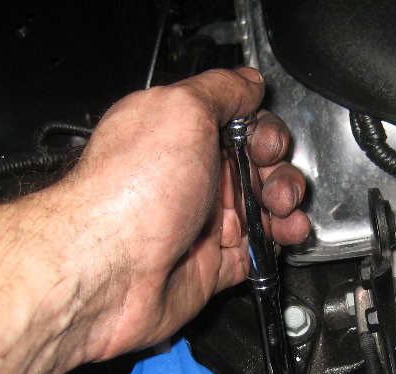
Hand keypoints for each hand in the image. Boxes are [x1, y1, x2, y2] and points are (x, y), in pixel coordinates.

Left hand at [52, 68, 308, 360]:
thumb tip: (247, 82)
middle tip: (271, 177)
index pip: (236, 123)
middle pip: (256, 165)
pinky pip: (259, 248)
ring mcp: (201, 220)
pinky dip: (280, 240)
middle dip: (278, 167)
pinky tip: (287, 232)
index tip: (264, 141)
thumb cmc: (128, 194)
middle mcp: (189, 176)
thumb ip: (221, 91)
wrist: (108, 271)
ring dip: (285, 202)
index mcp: (178, 135)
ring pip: (264, 206)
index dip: (261, 129)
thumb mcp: (180, 111)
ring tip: (283, 208)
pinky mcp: (212, 263)